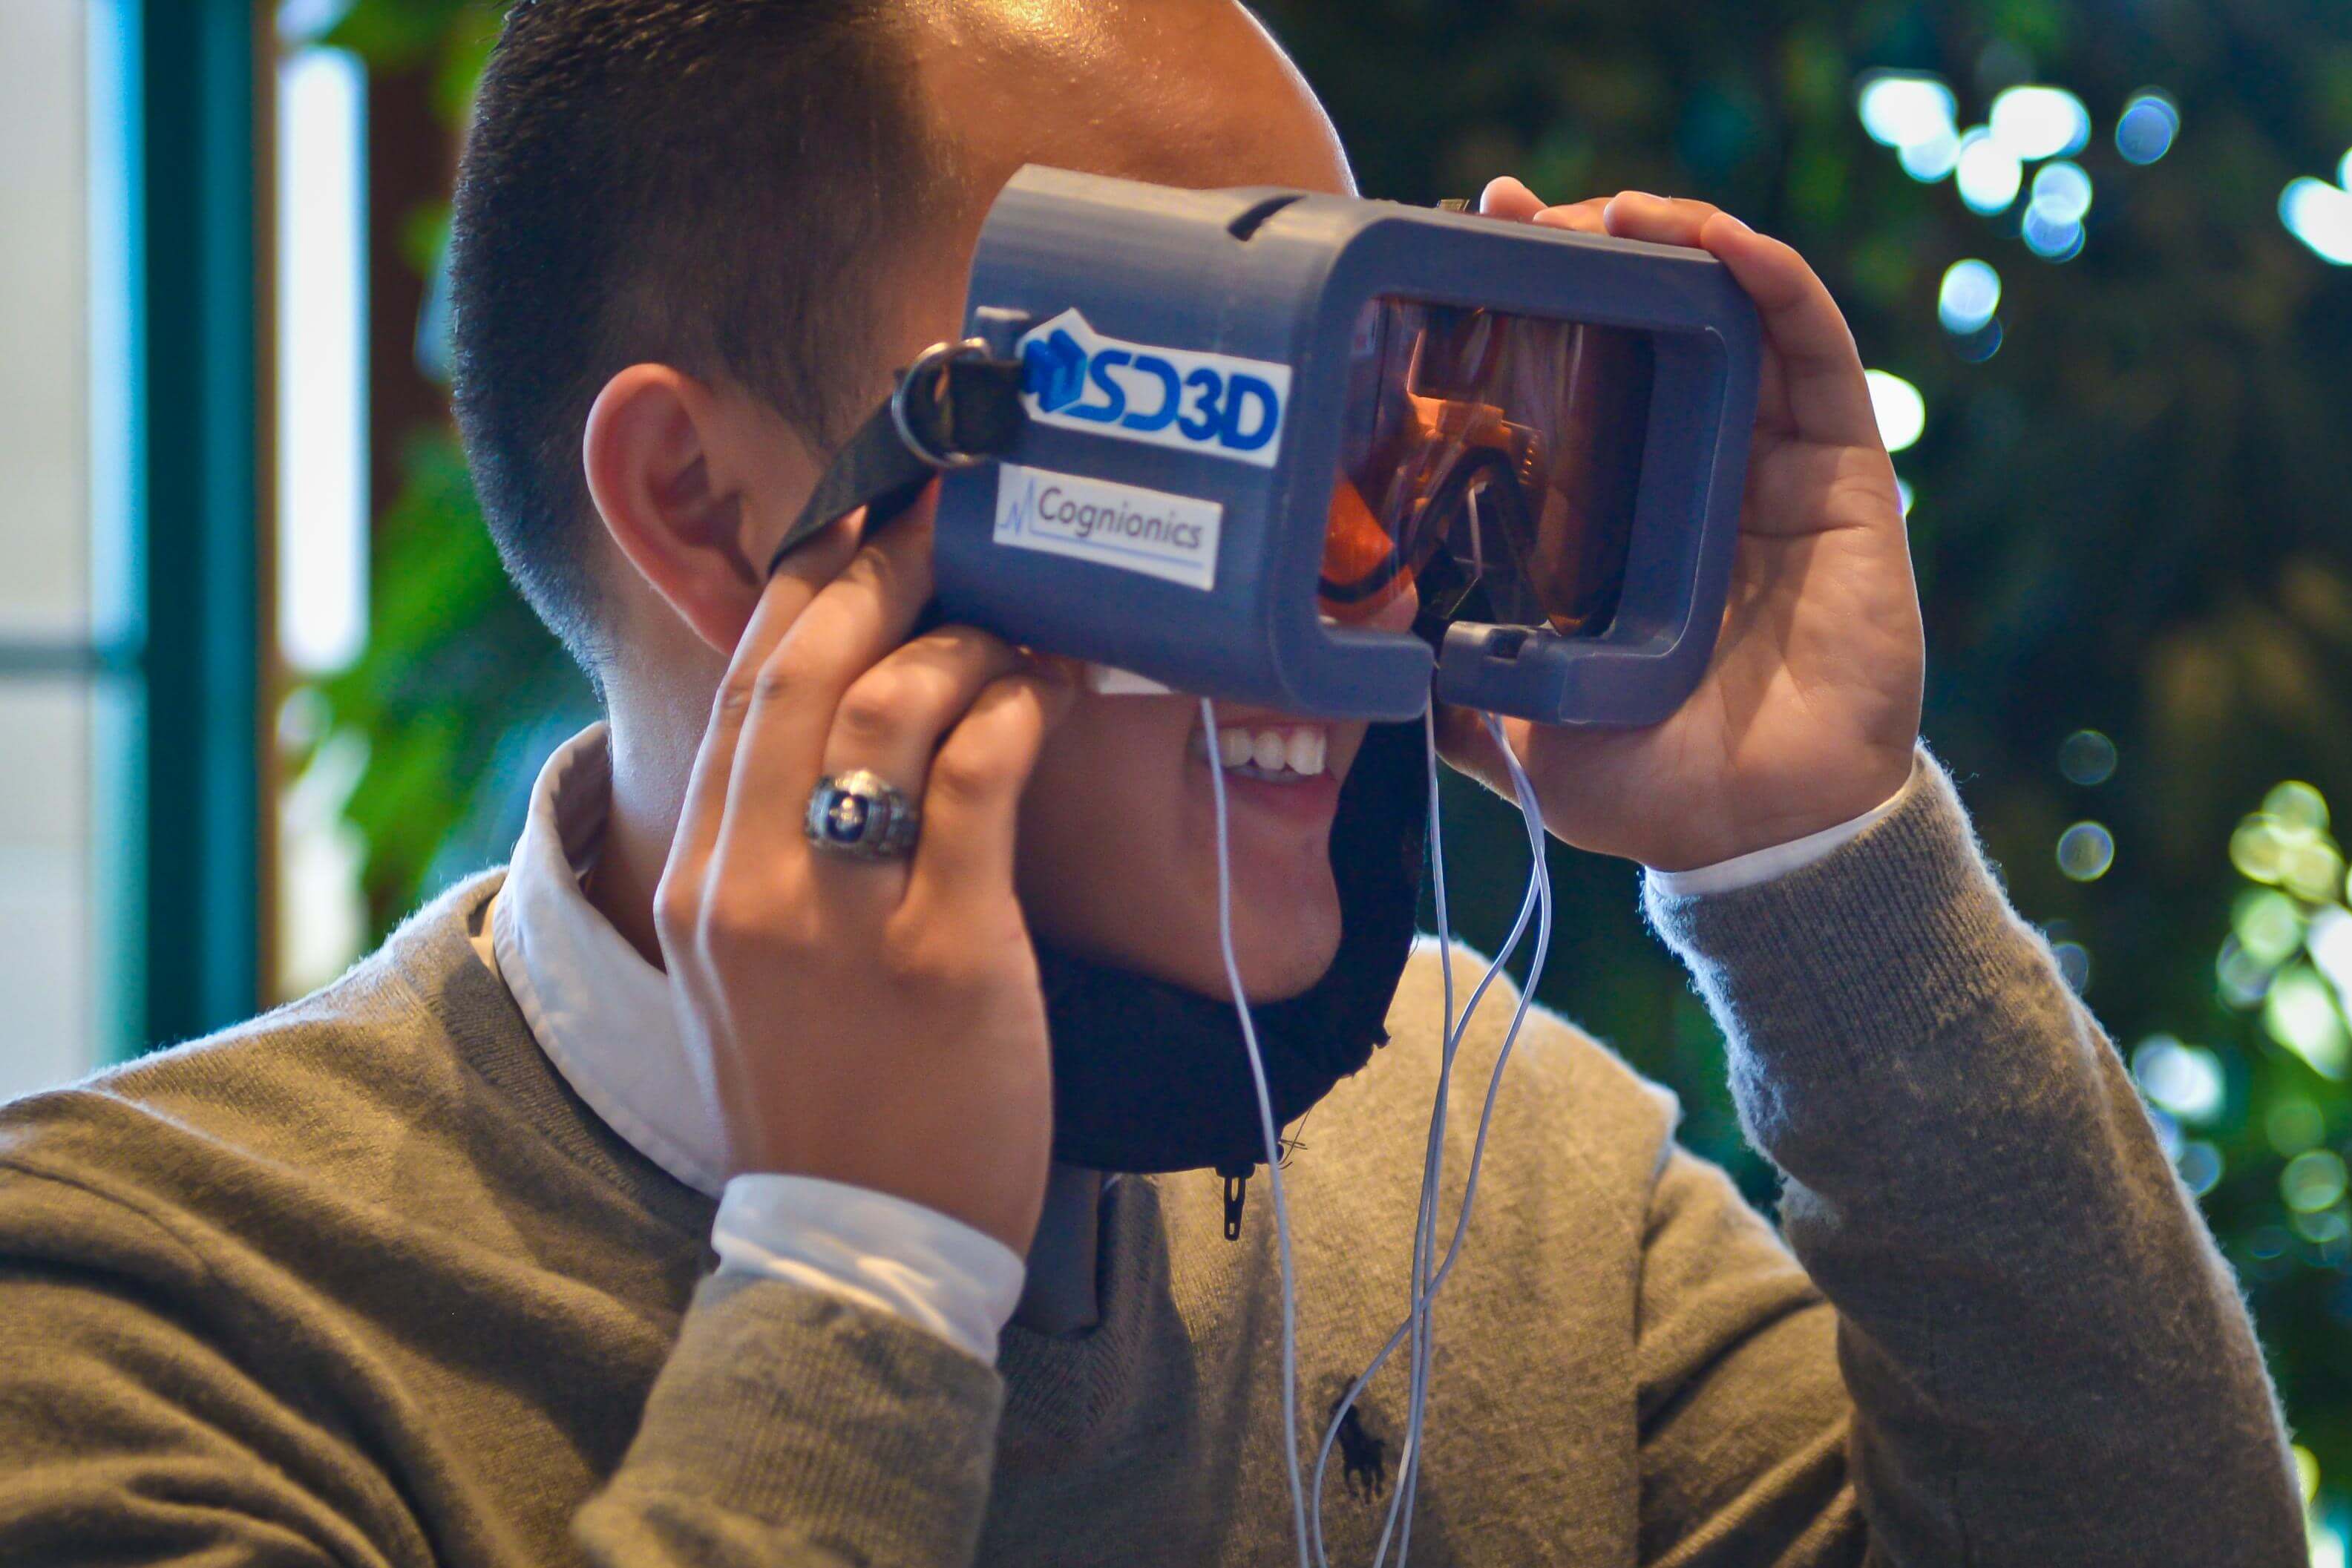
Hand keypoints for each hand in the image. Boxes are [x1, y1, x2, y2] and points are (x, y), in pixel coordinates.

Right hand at [654, 494, 1075, 1254]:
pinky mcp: (949, 951)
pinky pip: (980, 783)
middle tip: (940, 522)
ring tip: (1014, 630)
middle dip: (875, 572)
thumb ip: (766, 850)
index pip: (739, 691)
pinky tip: (1046, 692)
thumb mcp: (749, 968)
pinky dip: (1016, 712)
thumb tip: (827, 722)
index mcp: (701, 883)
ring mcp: (845, 918)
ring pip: (889, 709)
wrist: (864, 1247)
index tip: (855, 518)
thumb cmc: (825, 1096)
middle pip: (801, 672)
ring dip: (961, 642)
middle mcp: (752, 885)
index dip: (801, 586)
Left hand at [1441, 181, 1924, 872]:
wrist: (1762, 837)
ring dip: (1671, 239)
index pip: (1562, 384)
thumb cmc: (1647, 786)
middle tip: (1509, 211)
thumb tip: (1362, 649)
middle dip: (1580, 251)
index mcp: (1609, 515)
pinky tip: (1718, 242)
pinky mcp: (1839, 470)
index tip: (1449, 258)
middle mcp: (1685, 471)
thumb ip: (1451, 691)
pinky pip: (1814, 351)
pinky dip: (1773, 282)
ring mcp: (1765, 462)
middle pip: (1640, 324)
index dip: (1515, 315)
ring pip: (1726, 312)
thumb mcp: (1516, 734)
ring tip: (1607, 210)